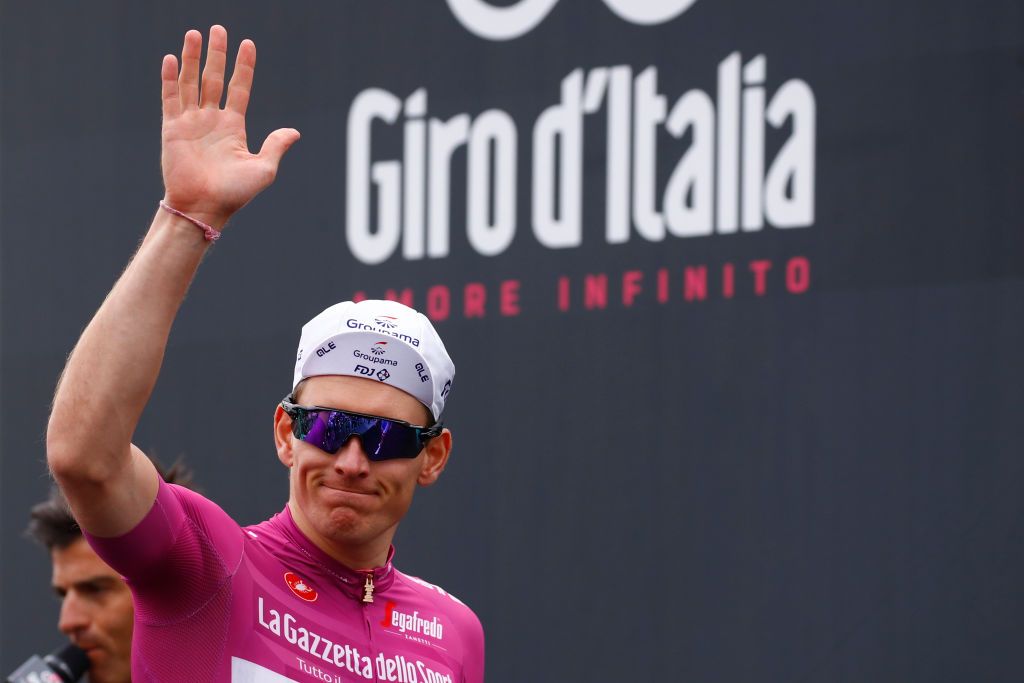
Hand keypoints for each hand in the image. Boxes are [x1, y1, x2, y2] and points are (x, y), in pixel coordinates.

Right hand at [160, 26, 298, 226]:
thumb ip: (275, 146)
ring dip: (191, 58)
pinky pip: (170, 98)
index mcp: (233, 127)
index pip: (240, 88)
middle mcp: (212, 120)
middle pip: (213, 78)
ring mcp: (191, 123)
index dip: (244, 66)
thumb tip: (294, 132)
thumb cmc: (234, 194)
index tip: (248, 44)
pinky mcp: (172, 129)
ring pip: (190, 82)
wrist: (203, 208)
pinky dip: (171, 78)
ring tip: (194, 35)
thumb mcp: (263, 169)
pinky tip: (172, 58)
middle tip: (218, 29)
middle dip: (216, 53)